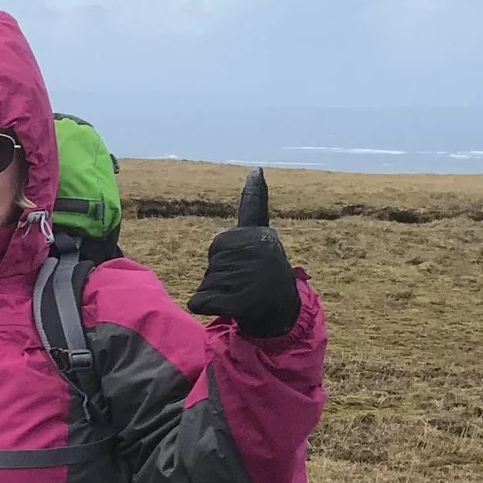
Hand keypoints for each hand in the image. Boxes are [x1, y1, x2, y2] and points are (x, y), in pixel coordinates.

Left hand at [187, 167, 299, 339]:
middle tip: (241, 282)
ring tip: (240, 294)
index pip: (235, 229)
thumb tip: (256, 169)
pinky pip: (201, 302)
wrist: (282, 313)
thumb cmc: (262, 274)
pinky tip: (229, 307)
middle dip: (217, 274)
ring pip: (206, 282)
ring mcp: (252, 276)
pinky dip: (206, 307)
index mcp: (259, 235)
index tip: (256, 176)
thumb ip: (252, 207)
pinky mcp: (243, 302)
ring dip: (216, 292)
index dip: (243, 218)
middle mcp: (258, 251)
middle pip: (210, 261)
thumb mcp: (259, 238)